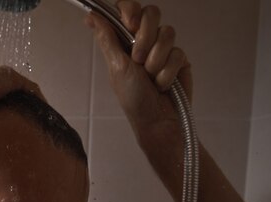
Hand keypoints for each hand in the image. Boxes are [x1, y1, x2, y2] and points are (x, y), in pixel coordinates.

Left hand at [86, 1, 191, 140]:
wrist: (157, 121)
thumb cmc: (134, 100)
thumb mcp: (117, 67)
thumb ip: (107, 38)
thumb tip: (91, 17)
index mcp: (125, 41)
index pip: (128, 9)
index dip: (130, 10)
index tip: (129, 23)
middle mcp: (144, 41)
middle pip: (152, 13)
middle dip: (145, 37)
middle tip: (138, 59)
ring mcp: (163, 49)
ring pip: (167, 32)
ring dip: (156, 60)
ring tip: (150, 77)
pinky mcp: (179, 59)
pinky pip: (178, 52)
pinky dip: (167, 72)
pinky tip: (163, 85)